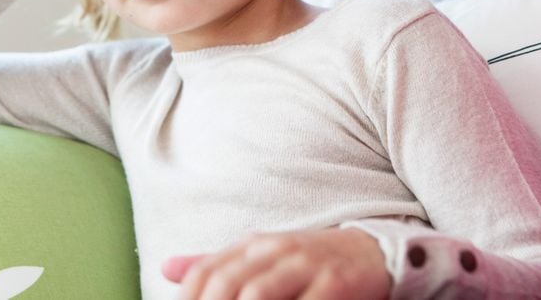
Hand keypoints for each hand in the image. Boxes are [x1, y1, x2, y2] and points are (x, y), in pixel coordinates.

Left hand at [163, 228, 390, 299]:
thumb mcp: (261, 256)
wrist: (374, 251)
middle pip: (227, 283)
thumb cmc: (309, 262)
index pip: (206, 272)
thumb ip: (216, 264)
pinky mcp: (335, 282)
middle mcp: (275, 250)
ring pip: (259, 293)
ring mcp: (305, 264)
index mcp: (252, 245)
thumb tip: (166, 268)